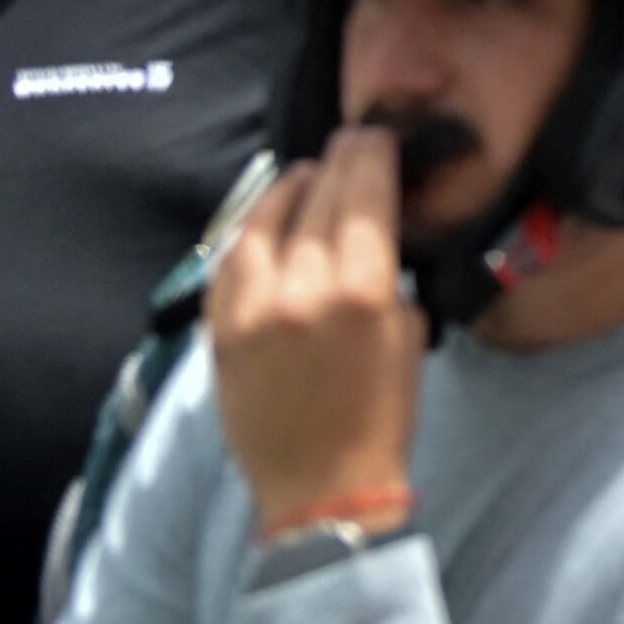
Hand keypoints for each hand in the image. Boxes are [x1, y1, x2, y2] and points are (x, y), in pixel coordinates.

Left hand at [204, 127, 428, 534]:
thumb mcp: (407, 332)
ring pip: (262, 220)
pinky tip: (263, 226)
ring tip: (302, 177)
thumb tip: (369, 231)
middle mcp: (301, 289)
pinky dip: (249, 235)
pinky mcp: (217, 331)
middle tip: (348, 142)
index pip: (364, 192)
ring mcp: (250, 309)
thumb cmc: (382, 414)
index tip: (377, 136)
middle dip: (336, 162)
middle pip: (317, 196)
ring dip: (286, 190)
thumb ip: (384, 274)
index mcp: (362, 290)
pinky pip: (229, 262)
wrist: (321, 488)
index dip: (371, 154)